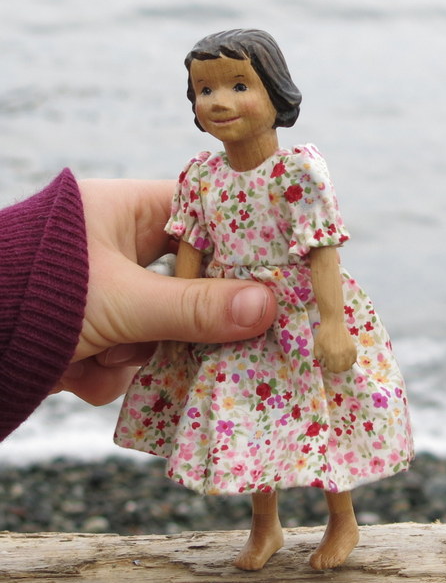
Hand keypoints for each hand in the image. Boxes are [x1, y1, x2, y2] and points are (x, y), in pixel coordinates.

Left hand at [52, 179, 277, 405]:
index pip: (204, 214)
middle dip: (187, 317)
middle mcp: (115, 246)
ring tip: (107, 355)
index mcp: (124, 210)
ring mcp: (101, 291)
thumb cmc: (34, 293)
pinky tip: (79, 371)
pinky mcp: (85, 332)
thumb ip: (197, 309)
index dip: (240, 242)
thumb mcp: (122, 302)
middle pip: (186, 279)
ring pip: (159, 323)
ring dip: (140, 351)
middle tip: (223, 335)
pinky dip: (108, 370)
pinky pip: (125, 351)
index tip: (273, 272)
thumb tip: (268, 308)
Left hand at [314, 318, 357, 372]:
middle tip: (333, 362)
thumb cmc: (323, 334)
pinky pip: (354, 359)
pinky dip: (350, 360)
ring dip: (344, 365)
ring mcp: (349, 351)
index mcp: (332, 355)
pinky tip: (346, 357)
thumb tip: (324, 364)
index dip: (330, 368)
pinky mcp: (353, 347)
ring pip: (349, 365)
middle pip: (342, 369)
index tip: (328, 364)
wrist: (333, 323)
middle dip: (337, 368)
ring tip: (340, 360)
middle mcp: (342, 354)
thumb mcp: (317, 347)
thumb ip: (319, 358)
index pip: (334, 369)